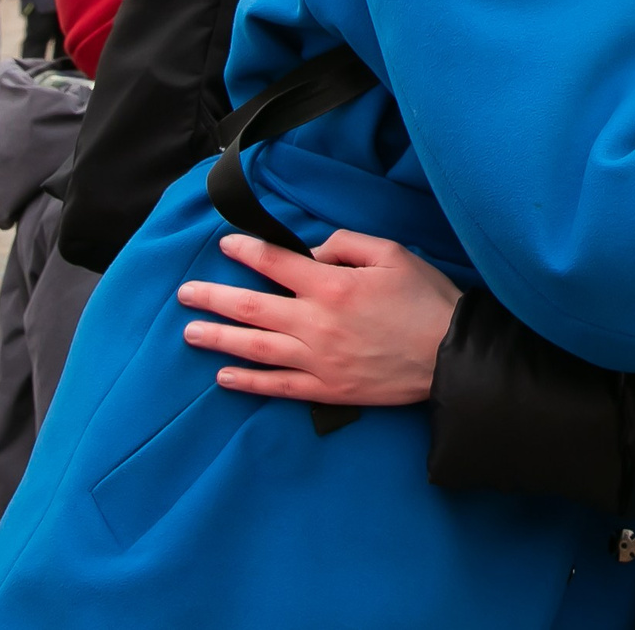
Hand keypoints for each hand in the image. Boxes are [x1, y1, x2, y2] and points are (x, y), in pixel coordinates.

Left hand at [178, 230, 458, 404]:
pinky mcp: (326, 389)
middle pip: (251, 307)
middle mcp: (315, 322)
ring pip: (254, 348)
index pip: (276, 263)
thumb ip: (348, 244)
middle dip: (213, 297)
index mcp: (332, 285)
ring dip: (218, 338)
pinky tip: (223, 378)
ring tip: (190, 332)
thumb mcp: (393, 254)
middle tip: (185, 294)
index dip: (247, 251)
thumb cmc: (425, 299)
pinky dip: (247, 383)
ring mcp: (317, 359)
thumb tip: (314, 249)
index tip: (226, 245)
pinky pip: (277, 386)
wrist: (450, 355)